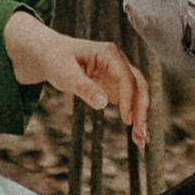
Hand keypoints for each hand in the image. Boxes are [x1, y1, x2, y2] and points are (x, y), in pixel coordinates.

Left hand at [4, 11, 152, 139]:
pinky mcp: (115, 86)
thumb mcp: (64, 73)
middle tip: (141, 135)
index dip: (128, 99)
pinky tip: (136, 135)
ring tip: (141, 141)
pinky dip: (134, 117)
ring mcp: (118, 74)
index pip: (126, 77)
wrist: (51, 55)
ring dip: (142, 117)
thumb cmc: (56, 60)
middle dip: (143, 110)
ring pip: (138, 95)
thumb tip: (103, 103)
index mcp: (108, 53)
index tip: (126, 120)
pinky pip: (130, 102)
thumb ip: (84, 87)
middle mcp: (118, 62)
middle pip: (140, 85)